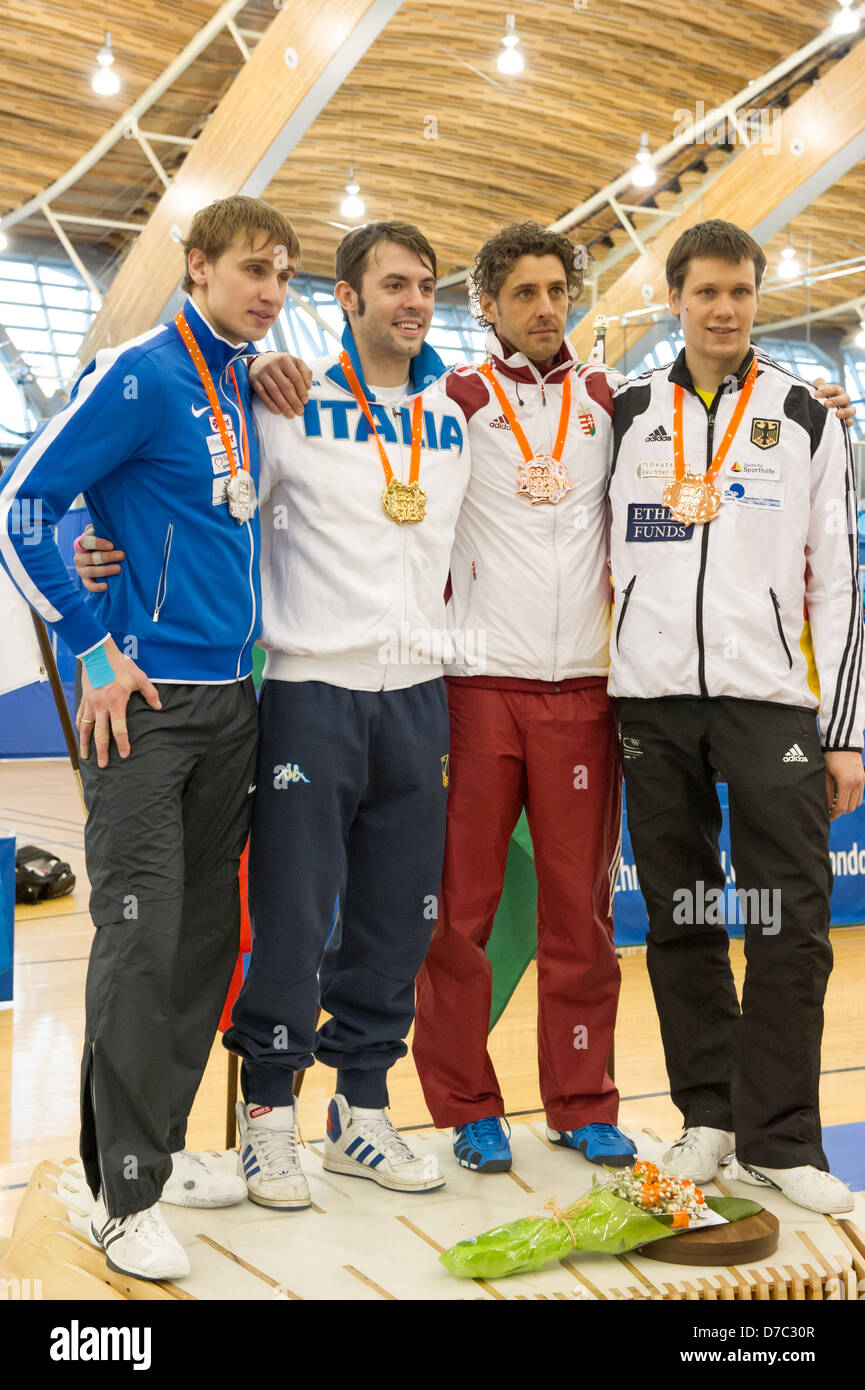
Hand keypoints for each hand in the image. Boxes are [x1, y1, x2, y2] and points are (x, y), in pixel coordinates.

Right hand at [74, 524, 124, 591]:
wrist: (103, 558)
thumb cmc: (105, 544)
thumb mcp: (103, 534)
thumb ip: (102, 529)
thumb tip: (107, 524)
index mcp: (82, 543)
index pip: (86, 542)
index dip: (98, 543)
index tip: (112, 545)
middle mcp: (79, 557)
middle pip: (90, 558)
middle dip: (106, 557)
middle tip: (121, 555)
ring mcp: (81, 569)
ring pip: (90, 571)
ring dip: (105, 570)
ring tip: (118, 569)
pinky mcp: (85, 580)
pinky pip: (88, 585)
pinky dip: (96, 587)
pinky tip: (106, 586)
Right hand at [76, 637, 161, 767]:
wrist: (98, 653)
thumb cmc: (120, 665)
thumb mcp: (140, 678)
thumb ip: (151, 694)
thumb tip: (159, 707)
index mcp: (116, 703)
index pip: (119, 729)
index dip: (123, 743)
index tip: (124, 755)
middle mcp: (101, 707)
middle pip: (100, 734)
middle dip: (102, 751)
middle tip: (103, 765)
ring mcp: (90, 704)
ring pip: (85, 728)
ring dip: (85, 743)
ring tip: (86, 756)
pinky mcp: (84, 698)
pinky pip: (80, 716)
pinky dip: (79, 727)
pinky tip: (80, 735)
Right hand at [249, 351, 312, 417]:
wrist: (260, 359)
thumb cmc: (281, 363)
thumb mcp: (295, 362)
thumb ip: (305, 372)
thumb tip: (308, 387)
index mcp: (285, 360)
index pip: (296, 377)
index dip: (302, 390)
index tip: (305, 401)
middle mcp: (272, 365)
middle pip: (285, 386)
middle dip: (293, 401)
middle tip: (299, 411)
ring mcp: (262, 373)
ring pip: (274, 391)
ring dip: (283, 405)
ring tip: (290, 414)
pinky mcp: (254, 380)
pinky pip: (263, 394)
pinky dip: (270, 404)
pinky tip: (278, 411)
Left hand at [812, 378, 854, 427]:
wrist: (810, 415)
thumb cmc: (813, 401)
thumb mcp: (813, 392)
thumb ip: (817, 385)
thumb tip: (821, 381)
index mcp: (836, 393)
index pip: (835, 389)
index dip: (826, 391)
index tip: (816, 395)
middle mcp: (842, 401)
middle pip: (845, 398)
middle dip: (836, 401)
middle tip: (826, 404)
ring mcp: (844, 411)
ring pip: (851, 409)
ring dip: (846, 411)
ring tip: (838, 414)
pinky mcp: (843, 422)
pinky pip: (850, 421)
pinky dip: (849, 422)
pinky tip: (846, 423)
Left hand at [823, 749, 864, 818]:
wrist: (843, 744)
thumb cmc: (832, 758)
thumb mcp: (827, 776)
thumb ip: (827, 793)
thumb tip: (827, 806)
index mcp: (845, 783)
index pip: (841, 807)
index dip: (834, 814)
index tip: (828, 815)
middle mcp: (856, 784)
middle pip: (850, 807)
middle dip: (840, 811)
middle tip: (830, 808)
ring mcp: (861, 782)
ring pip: (856, 803)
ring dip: (847, 805)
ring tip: (836, 800)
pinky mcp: (863, 779)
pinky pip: (860, 795)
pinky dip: (852, 799)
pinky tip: (842, 794)